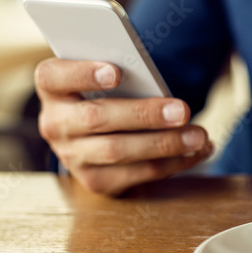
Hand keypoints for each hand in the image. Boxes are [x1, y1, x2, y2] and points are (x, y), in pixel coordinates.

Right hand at [34, 59, 212, 195]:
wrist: (96, 131)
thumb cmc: (109, 90)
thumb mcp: (108, 73)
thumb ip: (124, 72)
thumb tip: (156, 83)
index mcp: (52, 86)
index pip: (54, 77)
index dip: (83, 74)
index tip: (117, 72)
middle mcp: (55, 123)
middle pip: (96, 118)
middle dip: (144, 115)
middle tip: (183, 110)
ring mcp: (72, 155)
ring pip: (117, 151)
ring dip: (164, 144)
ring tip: (199, 136)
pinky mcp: (95, 180)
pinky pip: (136, 174)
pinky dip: (173, 162)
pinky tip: (198, 151)